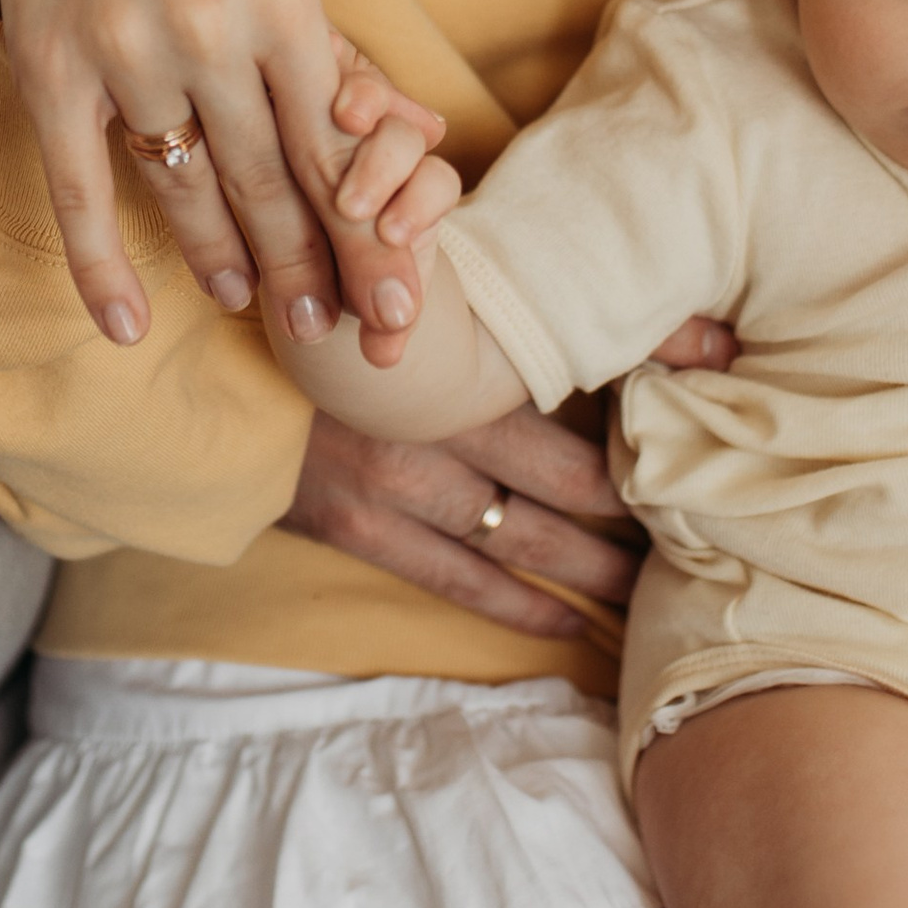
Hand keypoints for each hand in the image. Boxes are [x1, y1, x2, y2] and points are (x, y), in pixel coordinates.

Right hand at [0, 0, 446, 347]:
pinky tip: (127, 326)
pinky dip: (102, 267)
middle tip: (328, 332)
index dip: (364, 237)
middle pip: (267, 180)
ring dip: (221, 261)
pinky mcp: (51, 71)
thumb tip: (425, 138)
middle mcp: (208, 29)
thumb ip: (338, 59)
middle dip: (307, 267)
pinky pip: (82, 190)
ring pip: (184, 189)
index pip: (332, 147)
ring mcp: (125, 51)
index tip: (391, 302)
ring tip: (249, 306)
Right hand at [276, 319, 737, 632]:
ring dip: (591, 568)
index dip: (640, 425)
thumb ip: (514, 285)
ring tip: (653, 589)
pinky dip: (520, 606)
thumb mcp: (414, 283)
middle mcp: (429, 424)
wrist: (205, 362)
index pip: (571, 389)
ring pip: (520, 539)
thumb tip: (658, 310)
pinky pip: (458, 580)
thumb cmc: (326, 310)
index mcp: (449, 355)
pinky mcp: (357, 528)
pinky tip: (571, 625)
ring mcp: (392, 483)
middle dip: (633, 510)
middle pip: (561, 479)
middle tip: (699, 530)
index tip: (702, 446)